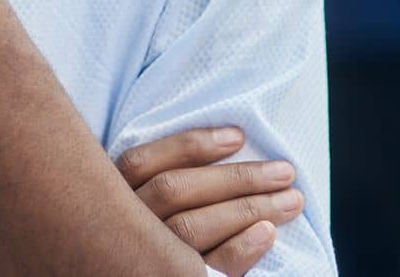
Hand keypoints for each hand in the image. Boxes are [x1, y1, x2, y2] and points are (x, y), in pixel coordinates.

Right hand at [114, 127, 302, 275]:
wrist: (142, 269)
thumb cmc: (147, 233)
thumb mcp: (137, 198)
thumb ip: (162, 177)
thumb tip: (229, 142)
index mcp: (109, 196)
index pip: (141, 163)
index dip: (191, 146)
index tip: (238, 137)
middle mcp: (121, 224)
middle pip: (174, 192)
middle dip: (235, 178)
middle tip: (284, 171)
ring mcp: (143, 256)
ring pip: (191, 227)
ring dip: (247, 209)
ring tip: (290, 199)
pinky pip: (206, 268)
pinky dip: (239, 249)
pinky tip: (266, 233)